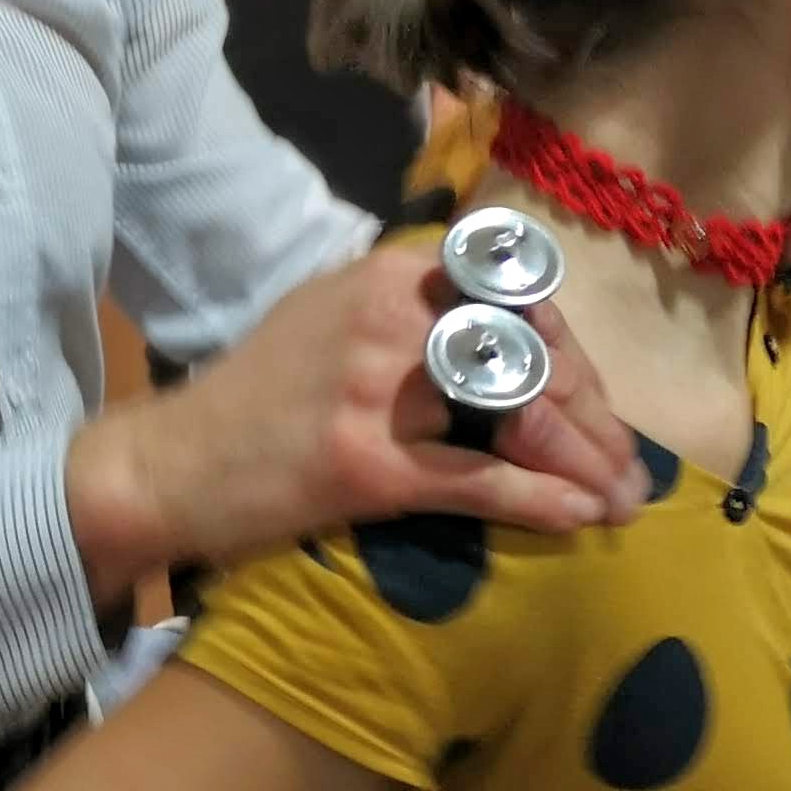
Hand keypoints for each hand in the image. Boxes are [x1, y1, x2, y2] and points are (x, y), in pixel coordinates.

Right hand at [68, 251, 644, 598]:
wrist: (166, 465)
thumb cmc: (254, 401)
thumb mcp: (331, 319)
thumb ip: (410, 313)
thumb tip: (512, 336)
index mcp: (385, 273)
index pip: (516, 297)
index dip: (569, 353)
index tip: (592, 401)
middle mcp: (386, 314)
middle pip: (530, 352)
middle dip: (592, 412)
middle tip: (625, 463)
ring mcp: (375, 386)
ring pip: (517, 412)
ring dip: (585, 459)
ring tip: (623, 498)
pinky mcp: (364, 461)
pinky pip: (480, 478)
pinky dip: (543, 500)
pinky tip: (584, 517)